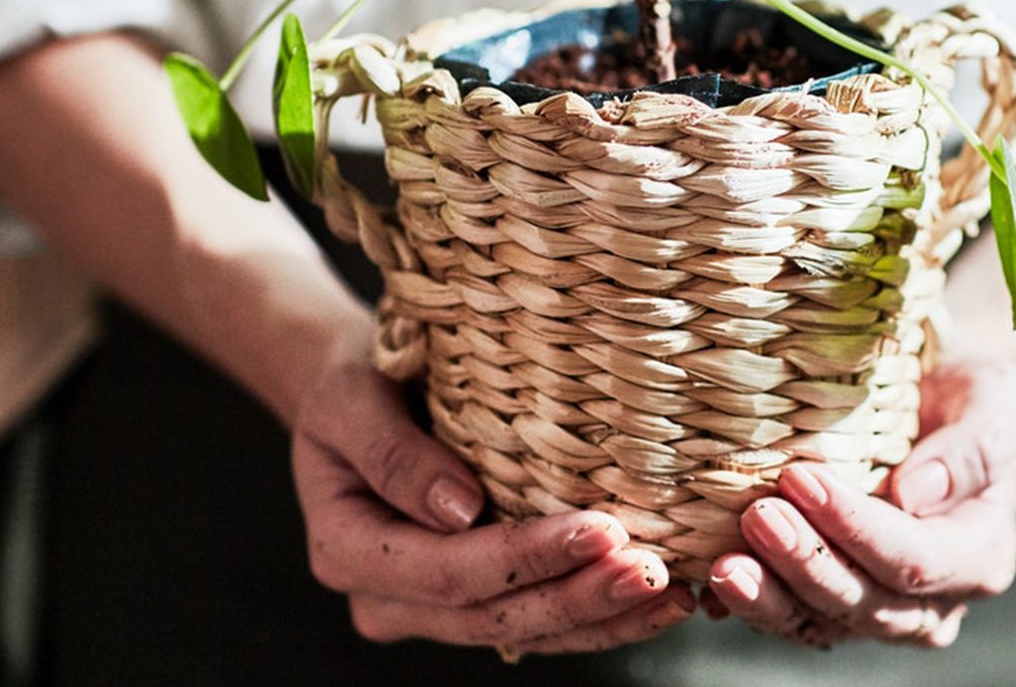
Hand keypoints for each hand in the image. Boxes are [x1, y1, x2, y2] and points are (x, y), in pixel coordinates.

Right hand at [292, 354, 694, 653]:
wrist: (354, 396)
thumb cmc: (350, 384)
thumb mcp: (351, 400)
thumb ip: (393, 455)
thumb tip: (461, 510)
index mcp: (347, 551)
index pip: (448, 572)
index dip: (525, 557)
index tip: (599, 530)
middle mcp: (387, 597)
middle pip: (491, 617)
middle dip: (577, 598)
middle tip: (650, 572)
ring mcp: (429, 609)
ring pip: (520, 632)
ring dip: (600, 619)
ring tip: (668, 595)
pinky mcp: (471, 598)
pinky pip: (535, 620)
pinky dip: (595, 615)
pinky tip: (652, 601)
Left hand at [705, 357, 1015, 647]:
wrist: (927, 398)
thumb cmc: (962, 392)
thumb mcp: (991, 397)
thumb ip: (973, 447)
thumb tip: (914, 497)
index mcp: (979, 555)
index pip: (915, 560)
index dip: (857, 528)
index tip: (802, 479)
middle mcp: (932, 600)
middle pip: (864, 604)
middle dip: (806, 563)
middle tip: (758, 515)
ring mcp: (877, 607)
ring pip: (820, 622)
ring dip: (769, 597)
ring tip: (724, 564)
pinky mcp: (830, 601)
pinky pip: (789, 617)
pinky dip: (750, 604)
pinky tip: (708, 579)